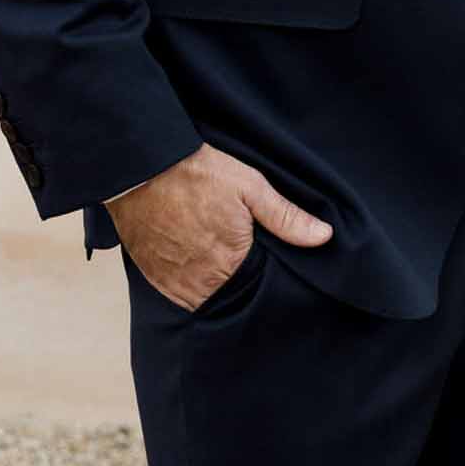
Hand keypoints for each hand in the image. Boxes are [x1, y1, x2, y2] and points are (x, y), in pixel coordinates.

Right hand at [106, 143, 331, 310]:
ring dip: (214, 284)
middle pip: (231, 294)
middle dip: (239, 279)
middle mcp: (201, 282)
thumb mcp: (250, 187)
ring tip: (217, 255)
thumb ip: (286, 217)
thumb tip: (323, 236)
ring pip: (204, 298)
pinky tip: (196, 260)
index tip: (262, 253)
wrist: (141, 167)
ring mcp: (174, 283)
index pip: (259, 285)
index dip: (264, 270)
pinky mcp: (153, 278)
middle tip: (238, 251)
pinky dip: (189, 283)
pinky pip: (178, 294)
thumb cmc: (197, 173)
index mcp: (230, 263)